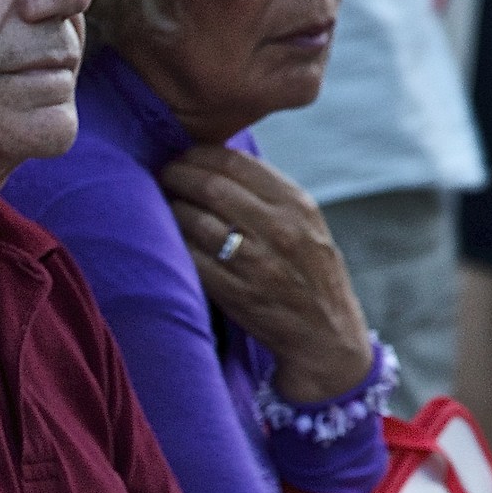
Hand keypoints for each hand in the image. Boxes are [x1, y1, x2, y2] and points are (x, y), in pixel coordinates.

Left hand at [160, 144, 371, 402]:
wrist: (327, 338)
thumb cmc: (307, 273)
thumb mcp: (304, 224)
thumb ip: (267, 193)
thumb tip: (212, 158)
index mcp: (296, 205)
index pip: (234, 162)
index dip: (198, 154)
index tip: (183, 156)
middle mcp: (279, 230)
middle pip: (209, 186)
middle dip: (178, 175)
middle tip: (164, 175)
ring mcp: (257, 263)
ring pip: (194, 219)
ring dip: (171, 208)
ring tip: (164, 205)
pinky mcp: (236, 293)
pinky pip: (190, 256)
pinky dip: (173, 242)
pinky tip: (168, 238)